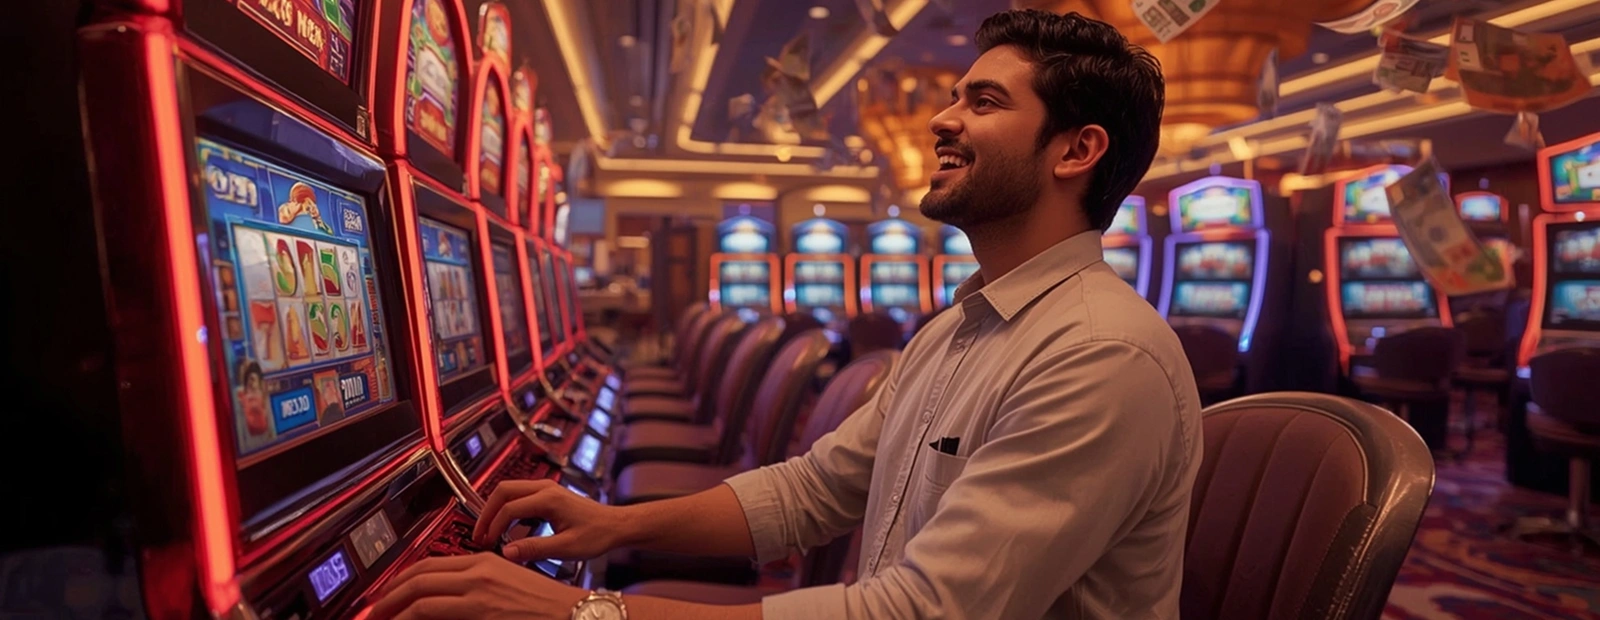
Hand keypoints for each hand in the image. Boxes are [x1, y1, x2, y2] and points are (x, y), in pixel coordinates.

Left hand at [368, 553, 583, 619]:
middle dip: (387, 595)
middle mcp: (477, 572)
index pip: (429, 565)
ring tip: (377, 619)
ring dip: (392, 609)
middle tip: (370, 610)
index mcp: (483, 562)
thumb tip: (449, 599)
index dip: (401, 579)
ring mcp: (478, 593)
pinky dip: (412, 619)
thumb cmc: (544, 603)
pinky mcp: (481, 611)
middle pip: (418, 577)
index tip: (387, 593)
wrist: (571, 612)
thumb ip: (478, 588)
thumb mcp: (508, 585)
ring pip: (419, 596)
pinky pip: (433, 613)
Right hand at [473, 479, 628, 561]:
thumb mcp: (566, 547)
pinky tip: (508, 528)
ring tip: (489, 531)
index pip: (508, 508)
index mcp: (548, 498)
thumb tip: (507, 552)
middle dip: (487, 511)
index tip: (486, 542)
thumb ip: (534, 549)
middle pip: (503, 490)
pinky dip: (508, 508)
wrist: (616, 525)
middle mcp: (545, 488)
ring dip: (496, 508)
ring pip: (510, 490)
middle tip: (479, 533)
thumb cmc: (597, 533)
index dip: (493, 526)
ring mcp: (547, 488)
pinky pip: (520, 495)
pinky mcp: (548, 494)